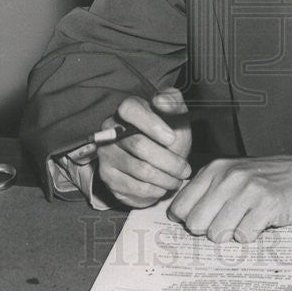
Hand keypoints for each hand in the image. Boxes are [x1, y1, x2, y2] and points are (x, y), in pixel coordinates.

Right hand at [97, 88, 191, 207]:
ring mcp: (106, 153)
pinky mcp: (107, 176)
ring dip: (165, 178)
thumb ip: (173, 102)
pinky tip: (163, 187)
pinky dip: (154, 190)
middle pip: (138, 145)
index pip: (129, 110)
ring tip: (178, 179)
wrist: (159, 160)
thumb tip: (160, 100)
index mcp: (128, 109)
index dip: (151, 124)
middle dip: (169, 161)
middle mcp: (110, 129)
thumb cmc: (169, 134)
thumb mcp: (176, 116)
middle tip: (185, 169)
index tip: (172, 138)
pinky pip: (133, 187)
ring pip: (139, 169)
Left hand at [167, 154, 291, 242]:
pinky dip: (252, 235)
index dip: (191, 221)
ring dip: (233, 234)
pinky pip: (244, 236)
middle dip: (210, 230)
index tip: (206, 221)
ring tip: (248, 220)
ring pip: (218, 233)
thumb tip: (182, 220)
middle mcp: (228, 176)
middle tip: (229, 223)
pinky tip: (262, 222)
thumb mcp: (234, 176)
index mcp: (215, 169)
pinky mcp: (266, 204)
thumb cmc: (270, 180)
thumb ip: (208, 192)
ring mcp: (247, 189)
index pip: (180, 207)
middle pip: (196, 224)